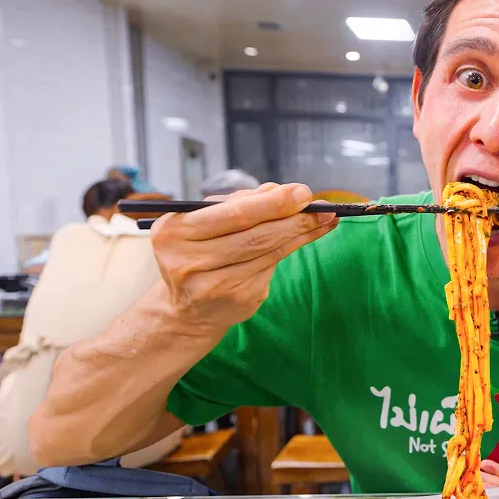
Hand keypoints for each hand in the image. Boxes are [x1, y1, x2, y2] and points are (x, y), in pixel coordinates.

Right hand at [149, 183, 337, 329]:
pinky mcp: (237, 300)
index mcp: (173, 233)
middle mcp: (188, 262)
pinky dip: (290, 249)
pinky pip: (270, 268)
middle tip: (323, 207)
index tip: (302, 192)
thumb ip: (237, 205)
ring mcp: (213, 286)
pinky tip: (307, 237)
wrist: (186, 308)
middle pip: (255, 236)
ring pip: (267, 252)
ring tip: (325, 220)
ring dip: (301, 233)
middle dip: (294, 218)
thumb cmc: (196, 252)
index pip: (232, 215)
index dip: (272, 203)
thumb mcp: (202, 222)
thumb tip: (278, 190)